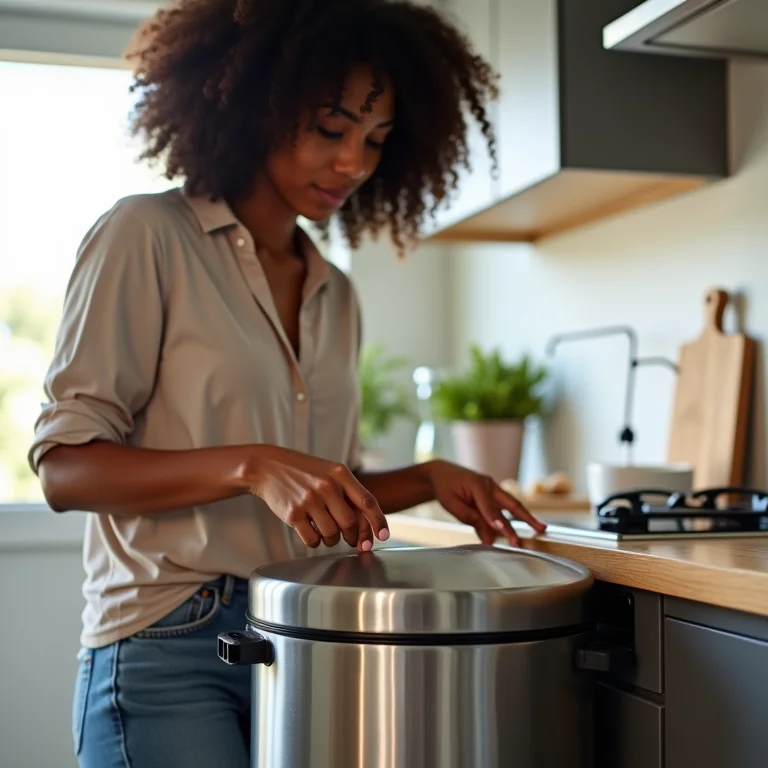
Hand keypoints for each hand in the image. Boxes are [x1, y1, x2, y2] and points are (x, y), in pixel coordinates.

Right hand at [241, 445, 388, 551]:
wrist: (268, 467)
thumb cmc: (305, 473)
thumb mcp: (330, 472)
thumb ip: (348, 493)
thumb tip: (366, 525)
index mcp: (340, 474)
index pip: (367, 501)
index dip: (378, 521)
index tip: (384, 536)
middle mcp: (326, 486)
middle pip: (350, 523)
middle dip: (353, 536)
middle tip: (351, 539)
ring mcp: (309, 500)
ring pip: (332, 534)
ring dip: (332, 541)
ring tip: (327, 533)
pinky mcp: (293, 513)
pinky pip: (312, 540)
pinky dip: (315, 542)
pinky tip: (312, 532)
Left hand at [426, 460, 546, 546]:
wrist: (442, 473)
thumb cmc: (445, 487)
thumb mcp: (450, 503)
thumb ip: (469, 518)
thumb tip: (489, 537)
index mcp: (476, 483)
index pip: (488, 506)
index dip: (495, 520)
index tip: (503, 533)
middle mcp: (489, 484)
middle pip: (511, 503)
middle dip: (526, 517)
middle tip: (540, 529)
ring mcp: (493, 488)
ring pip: (512, 505)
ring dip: (525, 518)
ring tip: (539, 529)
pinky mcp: (493, 495)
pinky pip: (504, 508)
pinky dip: (511, 520)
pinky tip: (516, 531)